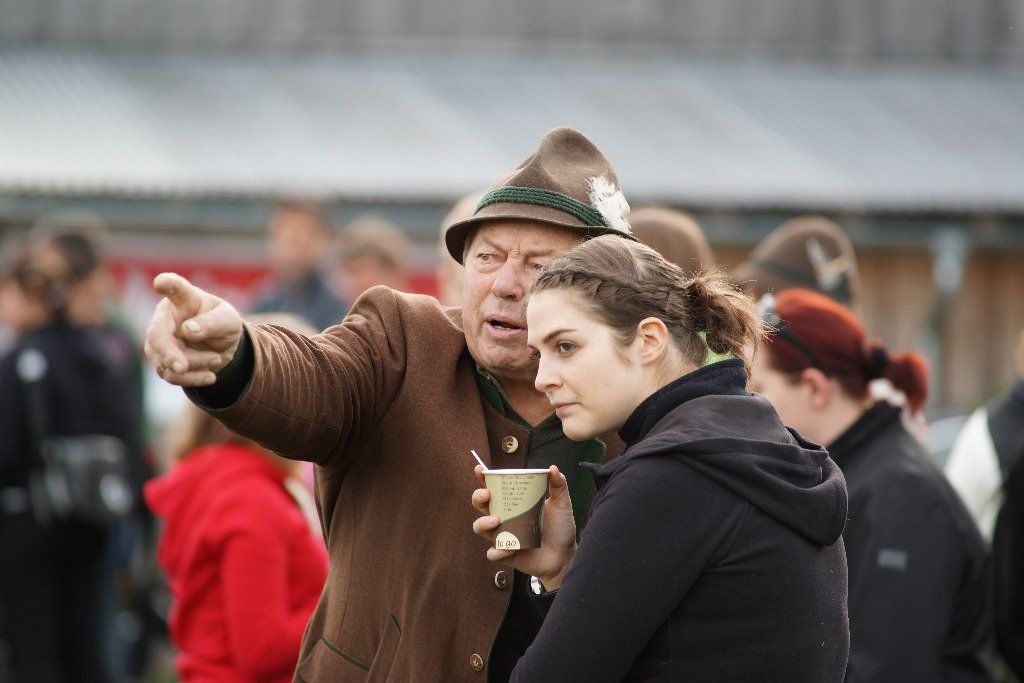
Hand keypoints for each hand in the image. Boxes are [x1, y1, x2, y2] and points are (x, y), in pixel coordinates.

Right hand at [144, 273, 242, 386]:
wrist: (222, 344)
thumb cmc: (223, 323)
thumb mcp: (227, 320)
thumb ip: (212, 322)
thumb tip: (188, 330)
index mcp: (183, 299)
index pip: (174, 288)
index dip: (167, 284)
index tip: (162, 283)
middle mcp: (165, 318)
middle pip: (156, 336)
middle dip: (168, 353)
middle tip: (181, 368)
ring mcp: (160, 341)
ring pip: (164, 360)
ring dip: (193, 365)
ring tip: (216, 358)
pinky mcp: (162, 361)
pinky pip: (171, 375)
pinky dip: (192, 379)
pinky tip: (210, 377)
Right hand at [471, 465, 576, 590]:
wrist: (566, 556)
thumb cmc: (561, 529)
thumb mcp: (562, 504)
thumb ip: (559, 485)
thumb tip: (552, 468)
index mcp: (515, 503)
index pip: (495, 487)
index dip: (483, 477)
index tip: (479, 470)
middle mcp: (505, 517)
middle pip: (481, 504)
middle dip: (478, 497)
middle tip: (487, 495)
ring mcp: (504, 535)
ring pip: (480, 527)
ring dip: (483, 523)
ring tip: (497, 520)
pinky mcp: (506, 554)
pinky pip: (493, 553)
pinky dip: (498, 550)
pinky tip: (511, 548)